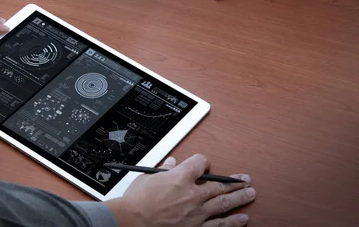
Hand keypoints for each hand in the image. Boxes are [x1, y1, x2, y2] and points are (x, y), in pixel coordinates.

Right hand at [105, 155, 255, 226]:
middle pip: (219, 185)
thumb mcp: (148, 178)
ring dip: (239, 199)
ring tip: (250, 194)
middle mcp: (192, 194)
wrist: (132, 221)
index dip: (203, 161)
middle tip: (245, 179)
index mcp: (180, 177)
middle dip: (234, 182)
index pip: (200, 163)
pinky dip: (232, 222)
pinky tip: (242, 219)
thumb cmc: (137, 201)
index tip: (204, 164)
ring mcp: (196, 213)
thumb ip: (163, 170)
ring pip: (223, 204)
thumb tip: (171, 164)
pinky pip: (218, 225)